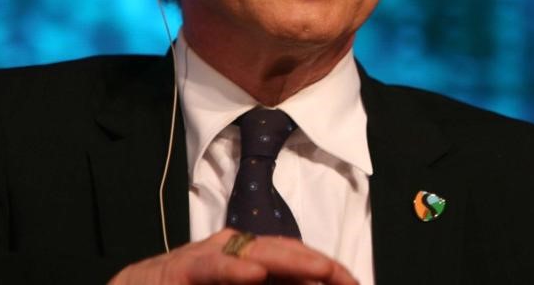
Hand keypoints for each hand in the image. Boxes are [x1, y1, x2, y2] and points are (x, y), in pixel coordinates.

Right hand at [108, 228, 358, 284]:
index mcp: (250, 263)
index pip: (298, 261)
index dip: (329, 270)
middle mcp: (234, 254)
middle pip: (286, 253)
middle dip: (321, 266)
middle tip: (350, 280)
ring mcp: (210, 258)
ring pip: (257, 254)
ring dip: (291, 262)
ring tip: (322, 269)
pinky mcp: (183, 269)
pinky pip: (212, 268)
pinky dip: (233, 271)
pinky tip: (255, 274)